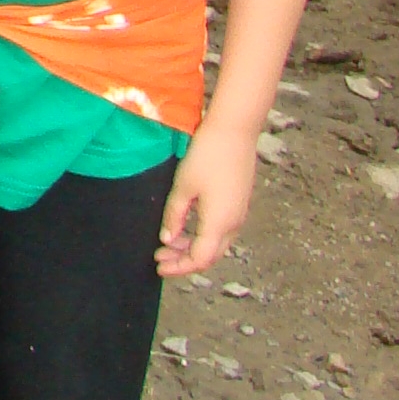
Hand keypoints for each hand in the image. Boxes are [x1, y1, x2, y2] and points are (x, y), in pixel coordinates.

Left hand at [158, 122, 256, 275]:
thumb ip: (174, 216)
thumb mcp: (183, 187)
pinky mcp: (239, 203)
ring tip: (168, 241)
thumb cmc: (206, 156)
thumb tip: (167, 238)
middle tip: (159, 256)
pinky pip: (221, 229)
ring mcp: (239, 214)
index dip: (179, 267)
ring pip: (216, 243)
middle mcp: (233, 224)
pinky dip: (202, 235)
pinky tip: (185, 226)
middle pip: (210, 255)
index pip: (200, 259)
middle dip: (183, 260)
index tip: (159, 267)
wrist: (235, 131)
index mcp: (219, 224)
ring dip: (192, 246)